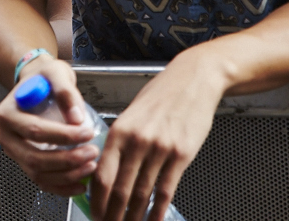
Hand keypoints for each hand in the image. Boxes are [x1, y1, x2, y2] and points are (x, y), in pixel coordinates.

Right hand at [0, 57, 100, 195]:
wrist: (38, 85)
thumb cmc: (45, 78)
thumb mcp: (56, 74)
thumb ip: (66, 92)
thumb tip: (77, 120)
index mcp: (7, 114)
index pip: (35, 130)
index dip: (63, 136)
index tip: (88, 133)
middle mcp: (5, 136)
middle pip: (34, 157)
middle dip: (66, 160)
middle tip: (92, 153)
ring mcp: (13, 152)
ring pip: (38, 173)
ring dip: (66, 175)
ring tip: (91, 166)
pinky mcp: (24, 163)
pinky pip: (41, 181)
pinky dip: (61, 186)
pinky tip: (80, 183)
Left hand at [89, 52, 222, 220]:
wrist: (193, 80)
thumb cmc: (160, 95)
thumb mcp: (130, 114)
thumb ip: (119, 142)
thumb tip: (106, 172)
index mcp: (118, 131)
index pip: (101, 176)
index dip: (96, 201)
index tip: (94, 215)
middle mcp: (136, 142)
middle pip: (120, 190)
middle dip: (112, 216)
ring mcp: (159, 149)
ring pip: (142, 194)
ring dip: (134, 218)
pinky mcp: (181, 155)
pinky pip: (166, 191)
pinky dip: (158, 211)